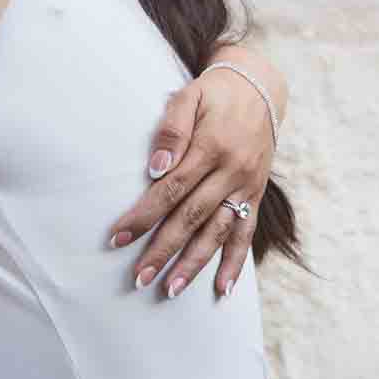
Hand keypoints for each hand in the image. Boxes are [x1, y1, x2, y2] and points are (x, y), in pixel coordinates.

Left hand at [107, 67, 275, 299]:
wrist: (260, 88)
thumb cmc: (213, 94)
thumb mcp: (189, 97)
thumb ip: (171, 130)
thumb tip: (154, 170)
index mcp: (210, 147)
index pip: (170, 189)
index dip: (143, 215)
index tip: (118, 238)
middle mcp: (231, 171)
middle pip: (192, 217)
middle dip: (163, 249)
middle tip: (139, 277)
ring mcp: (246, 186)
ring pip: (218, 232)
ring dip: (194, 264)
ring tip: (169, 289)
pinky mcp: (255, 195)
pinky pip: (246, 234)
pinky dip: (235, 263)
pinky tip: (221, 290)